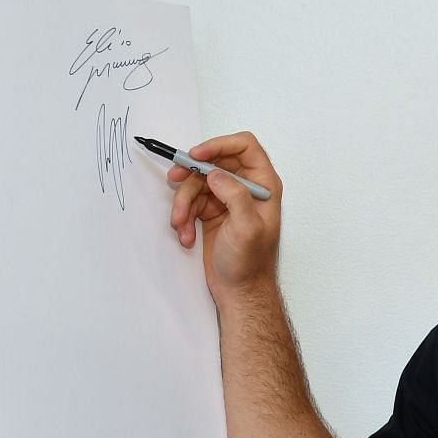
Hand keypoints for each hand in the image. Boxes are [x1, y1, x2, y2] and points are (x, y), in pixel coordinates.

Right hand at [167, 131, 282, 298]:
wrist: (240, 292)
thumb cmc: (250, 264)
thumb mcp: (246, 228)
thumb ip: (235, 195)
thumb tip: (215, 173)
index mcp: (263, 185)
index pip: (245, 146)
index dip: (220, 145)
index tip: (197, 155)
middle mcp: (246, 188)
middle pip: (214, 162)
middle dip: (192, 173)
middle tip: (174, 180)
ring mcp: (227, 200)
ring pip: (197, 184)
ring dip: (183, 202)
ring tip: (180, 224)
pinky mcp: (211, 212)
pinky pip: (191, 202)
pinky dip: (184, 217)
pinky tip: (186, 236)